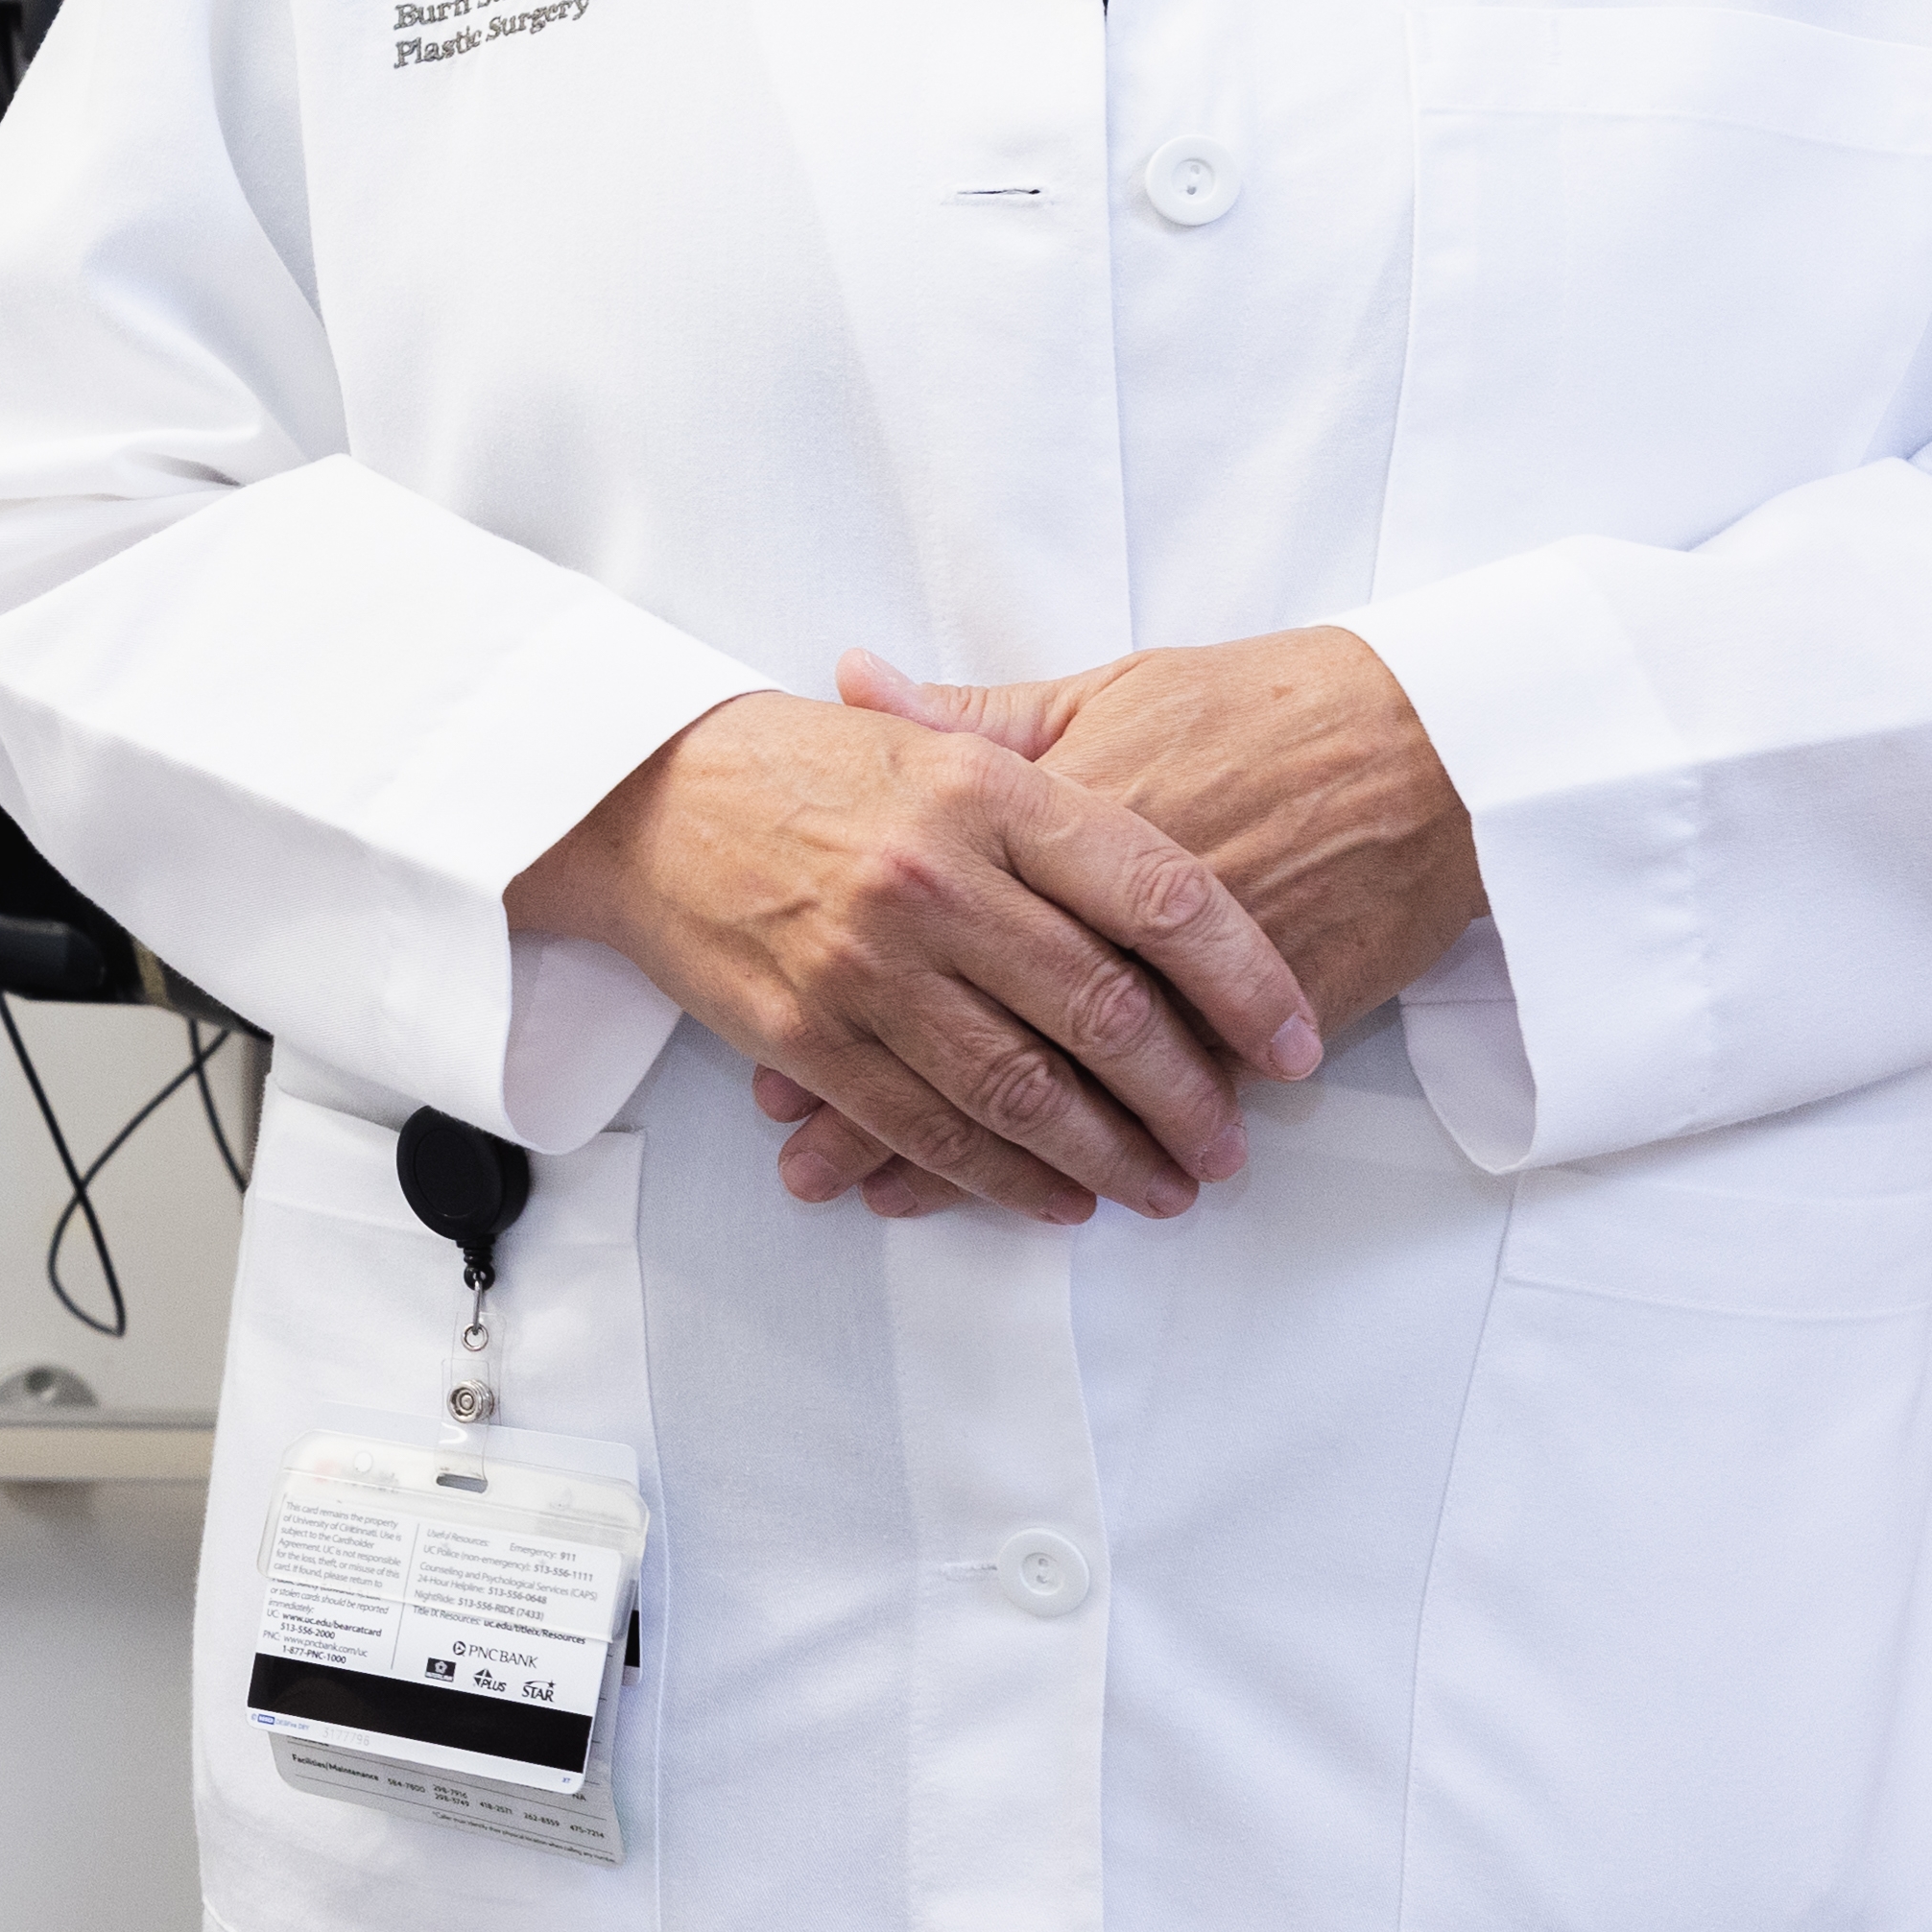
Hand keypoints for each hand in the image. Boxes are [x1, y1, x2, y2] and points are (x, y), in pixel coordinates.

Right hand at [510, 676, 1324, 1225]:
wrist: (636, 793)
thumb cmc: (800, 761)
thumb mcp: (940, 735)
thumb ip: (1055, 775)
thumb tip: (1183, 842)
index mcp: (986, 790)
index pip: (1160, 896)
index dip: (1246, 981)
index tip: (1295, 1041)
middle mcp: (936, 877)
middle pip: (1106, 1011)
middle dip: (1190, 1097)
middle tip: (1234, 1144)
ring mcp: (869, 962)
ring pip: (1026, 1087)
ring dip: (1112, 1155)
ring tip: (1166, 1189)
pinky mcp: (810, 1032)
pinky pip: (930, 1125)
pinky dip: (1003, 1175)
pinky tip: (1057, 1197)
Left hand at [757, 631, 1490, 1213]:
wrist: (1420, 748)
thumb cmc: (1257, 707)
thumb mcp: (1103, 695)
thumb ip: (972, 717)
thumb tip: (854, 680)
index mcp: (1048, 829)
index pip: (925, 933)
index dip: (850, 997)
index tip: (780, 1055)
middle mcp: (1099, 918)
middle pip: (972, 1029)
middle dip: (881, 1107)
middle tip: (811, 1161)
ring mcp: (1180, 986)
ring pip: (1054, 1090)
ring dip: (966, 1156)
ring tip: (885, 1196)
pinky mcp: (1253, 1035)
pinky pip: (1140, 1117)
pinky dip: (1089, 1158)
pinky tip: (1035, 1199)